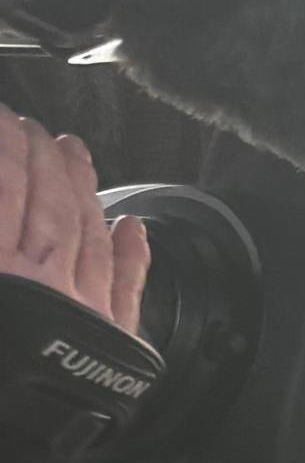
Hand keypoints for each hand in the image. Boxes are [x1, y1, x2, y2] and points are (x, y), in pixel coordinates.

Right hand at [0, 108, 149, 331]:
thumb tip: (1, 193)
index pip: (4, 186)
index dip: (6, 146)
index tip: (3, 118)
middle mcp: (43, 283)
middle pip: (49, 201)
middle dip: (42, 157)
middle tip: (36, 127)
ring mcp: (83, 312)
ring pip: (88, 231)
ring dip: (82, 186)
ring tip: (74, 152)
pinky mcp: (112, 344)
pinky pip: (127, 287)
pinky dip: (132, 253)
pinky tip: (132, 226)